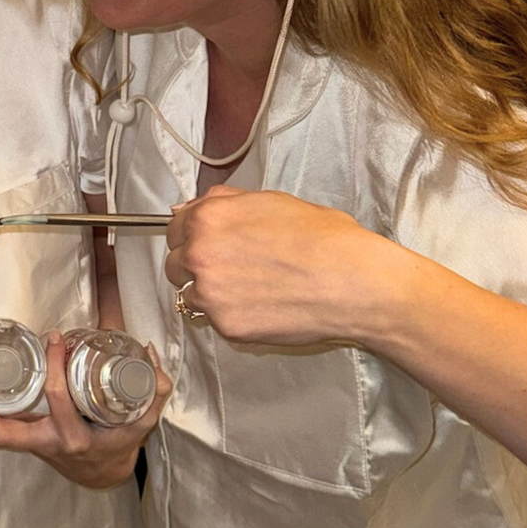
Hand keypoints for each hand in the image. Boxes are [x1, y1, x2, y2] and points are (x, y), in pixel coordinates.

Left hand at [0, 331, 169, 489]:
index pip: (58, 400)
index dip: (56, 368)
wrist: (106, 474)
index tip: (56, 338)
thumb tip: (147, 351)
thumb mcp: (143, 420)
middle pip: (2, 432)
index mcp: (76, 439)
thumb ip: (154, 388)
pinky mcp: (25, 440)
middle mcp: (48, 444)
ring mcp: (33, 445)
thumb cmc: (120, 443)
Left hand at [164, 186, 415, 347]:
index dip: (192, 235)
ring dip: (209, 292)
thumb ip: (222, 204)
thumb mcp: (270, 201)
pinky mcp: (226, 326)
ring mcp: (210, 293)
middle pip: (174, 263)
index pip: (174, 227)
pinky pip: (214, 320)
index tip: (207, 244)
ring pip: (189, 294)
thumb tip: (186, 209)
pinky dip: (230, 315)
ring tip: (249, 289)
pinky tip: (261, 306)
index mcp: (208, 218)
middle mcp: (200, 254)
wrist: (352, 281)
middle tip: (232, 268)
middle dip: (195, 265)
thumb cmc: (323, 238)